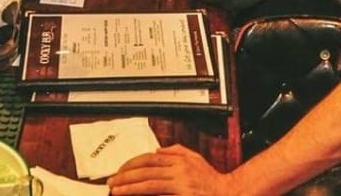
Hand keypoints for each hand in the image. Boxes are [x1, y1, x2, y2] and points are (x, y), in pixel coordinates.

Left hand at [109, 144, 228, 195]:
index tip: (120, 171)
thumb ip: (176, 151)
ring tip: (116, 191)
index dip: (132, 164)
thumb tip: (157, 149)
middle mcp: (180, 172)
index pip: (150, 158)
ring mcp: (182, 186)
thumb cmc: (211, 180)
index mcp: (180, 161)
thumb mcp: (195, 159)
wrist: (228, 194)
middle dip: (126, 176)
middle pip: (147, 171)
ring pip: (150, 184)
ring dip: (131, 188)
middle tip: (111, 182)